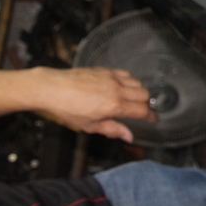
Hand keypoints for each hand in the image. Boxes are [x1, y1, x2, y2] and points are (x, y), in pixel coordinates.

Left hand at [32, 67, 156, 142]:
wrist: (52, 88)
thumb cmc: (67, 109)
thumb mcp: (89, 126)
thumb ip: (112, 130)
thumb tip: (128, 136)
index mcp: (114, 106)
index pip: (142, 110)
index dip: (151, 116)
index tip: (153, 119)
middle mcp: (117, 90)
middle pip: (145, 94)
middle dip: (145, 104)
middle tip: (140, 110)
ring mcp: (112, 78)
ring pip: (137, 82)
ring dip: (138, 91)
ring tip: (130, 99)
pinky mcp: (106, 70)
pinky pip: (126, 73)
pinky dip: (128, 80)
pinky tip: (121, 86)